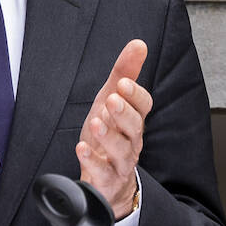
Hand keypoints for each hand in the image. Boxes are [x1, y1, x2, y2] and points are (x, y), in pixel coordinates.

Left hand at [76, 39, 150, 219]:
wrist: (108, 181)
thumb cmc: (109, 136)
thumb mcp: (111, 101)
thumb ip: (124, 73)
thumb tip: (138, 44)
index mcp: (133, 119)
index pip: (143, 105)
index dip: (135, 94)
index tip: (123, 83)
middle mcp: (131, 140)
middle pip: (135, 126)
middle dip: (124, 112)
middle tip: (112, 100)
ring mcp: (121, 161)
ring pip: (121, 149)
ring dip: (109, 135)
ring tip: (96, 122)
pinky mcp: (107, 180)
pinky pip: (102, 172)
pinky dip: (92, 160)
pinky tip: (82, 148)